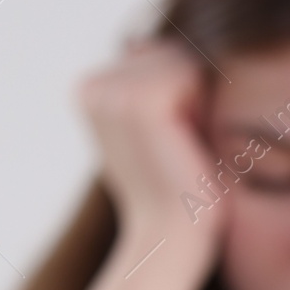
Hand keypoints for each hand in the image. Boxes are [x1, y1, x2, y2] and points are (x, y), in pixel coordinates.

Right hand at [77, 37, 226, 251]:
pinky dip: (202, 109)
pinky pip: (192, 75)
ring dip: (197, 104)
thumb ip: (150, 86)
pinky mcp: (140, 102)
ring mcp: (110, 92)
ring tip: (180, 148)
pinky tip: (185, 145)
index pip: (157, 56)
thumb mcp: (154, 131)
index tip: (166, 144)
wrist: (170, 240)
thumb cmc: (171, 193)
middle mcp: (90, 86)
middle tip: (176, 150)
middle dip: (189, 96)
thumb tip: (149, 49)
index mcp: (87, 90)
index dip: (179, 96)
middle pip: (170, 53)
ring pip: (182, 62)